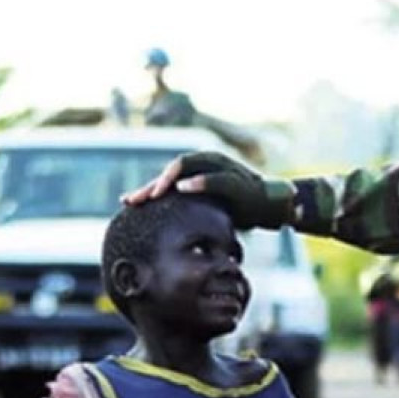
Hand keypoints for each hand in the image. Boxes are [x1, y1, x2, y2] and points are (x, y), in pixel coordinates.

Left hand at [121, 151, 294, 228]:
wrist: (271, 206)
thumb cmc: (238, 207)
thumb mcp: (208, 209)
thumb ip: (189, 212)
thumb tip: (164, 234)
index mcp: (198, 171)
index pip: (167, 179)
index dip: (146, 188)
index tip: (126, 202)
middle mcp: (207, 163)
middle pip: (172, 169)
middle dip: (152, 185)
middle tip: (135, 201)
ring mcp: (222, 168)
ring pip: (189, 165)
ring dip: (170, 178)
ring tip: (155, 193)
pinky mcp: (236, 179)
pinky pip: (215, 178)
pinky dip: (199, 181)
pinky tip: (183, 188)